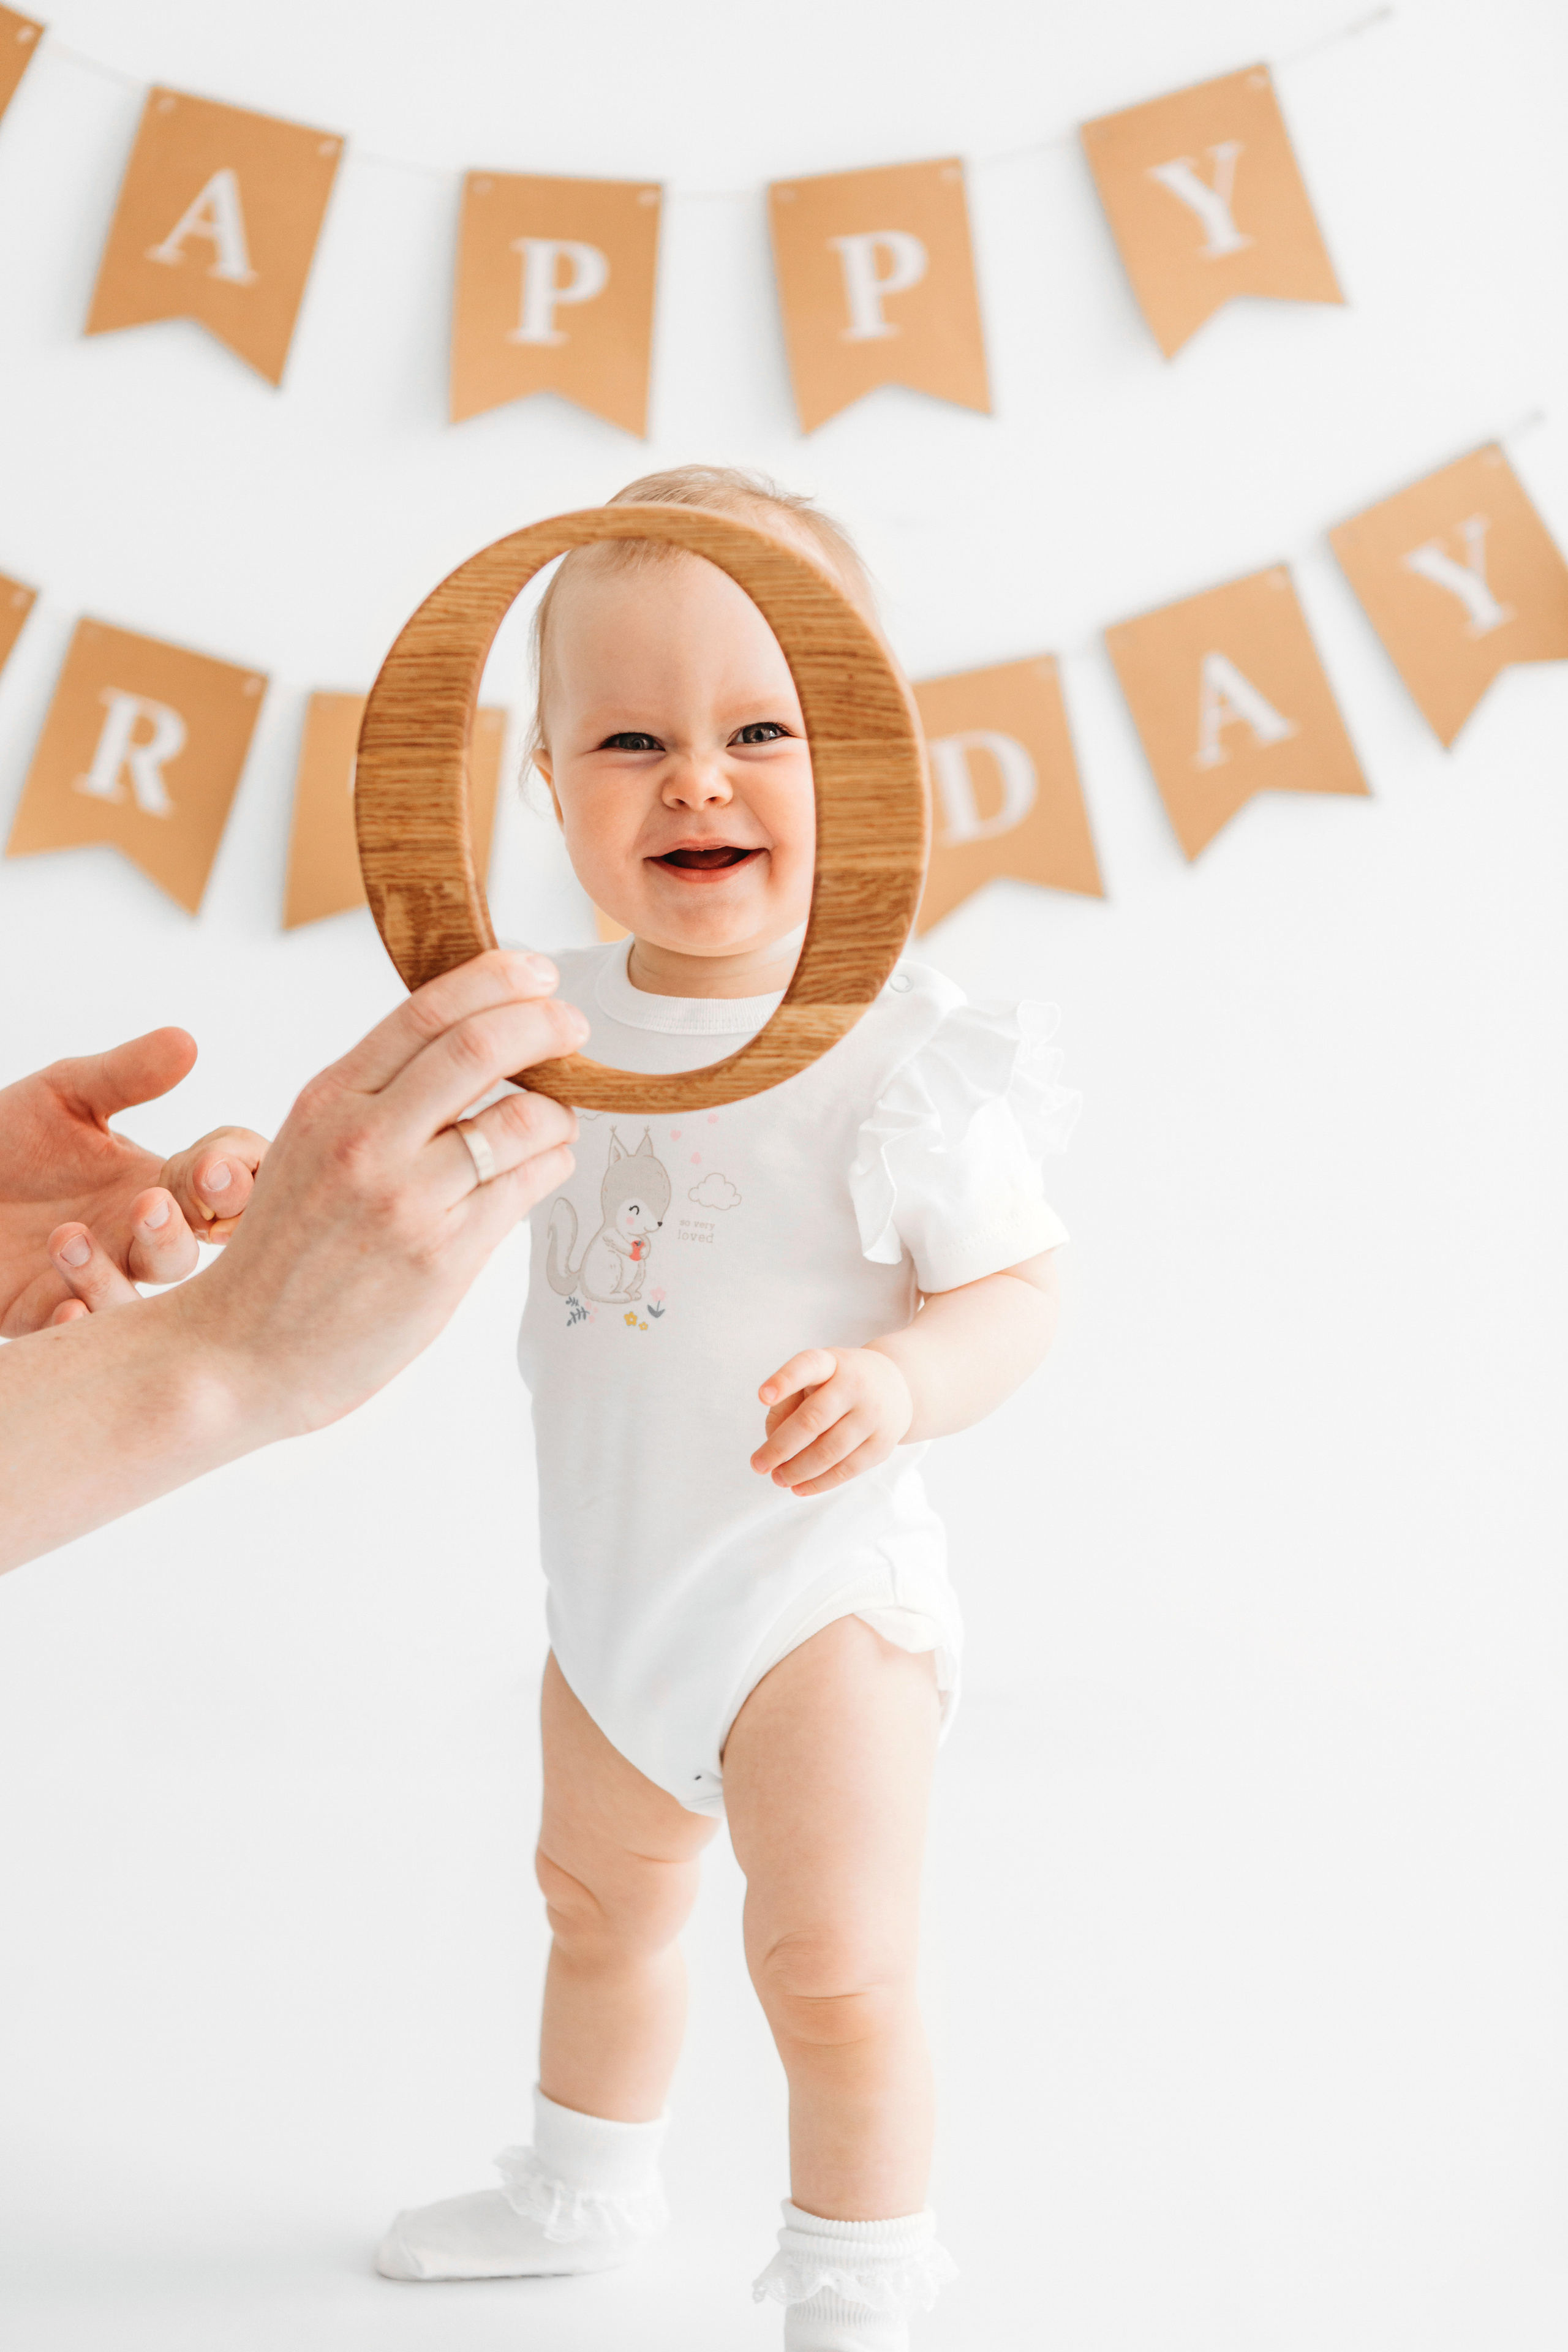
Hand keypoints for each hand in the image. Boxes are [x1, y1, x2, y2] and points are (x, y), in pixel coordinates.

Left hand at [0, 1029, 266, 1336]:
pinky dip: (77, 1319)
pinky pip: (73, 1329)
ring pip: (134, 1297)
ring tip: (67, 1234)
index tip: (215, 1164)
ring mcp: (93, 1275)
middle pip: (188, 1249)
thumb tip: (186, 1042)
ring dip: (110, 1273)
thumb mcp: (65, 1093)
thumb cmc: (8, 1138)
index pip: (228, 1182)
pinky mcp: (38, 1310)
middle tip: (153, 1201)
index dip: (236, 1175)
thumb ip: (124, 1075)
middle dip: (182, 1229)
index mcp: (160, 1181)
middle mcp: (135, 1235)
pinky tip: (67, 1306)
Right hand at [123, 949, 581, 1438]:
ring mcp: (405, 1201)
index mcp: (328, 1101)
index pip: (425, 1010)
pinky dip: (552, 1164)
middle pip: (481, 1048)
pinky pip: (527, 1187)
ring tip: (554, 1121)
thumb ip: (379, 1095)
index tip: (538, 972)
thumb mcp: (308, 1146)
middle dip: (546, 1023)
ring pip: (522, 1120)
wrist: (241, 1352)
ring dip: (558, 1110)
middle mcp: (365, 1141)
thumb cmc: (285, 1249)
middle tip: (573, 1026)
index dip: (495, 979)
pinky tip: (544, 1167)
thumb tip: (476, 1043)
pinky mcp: (443, 1259)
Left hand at [751, 1345, 914, 1496]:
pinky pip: (847, 1470)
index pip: (807, 1366)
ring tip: (777, 1478)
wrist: (897, 1386)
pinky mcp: (882, 1444)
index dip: (785, 1381)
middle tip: (757, 1465)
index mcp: (831, 1362)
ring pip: (829, 1451)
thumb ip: (787, 1402)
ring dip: (797, 1470)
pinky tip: (799, 1488)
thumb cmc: (840, 1383)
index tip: (762, 1396)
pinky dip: (819, 1483)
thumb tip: (774, 1442)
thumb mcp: (815, 1377)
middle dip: (780, 1447)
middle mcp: (855, 1385)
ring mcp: (873, 1415)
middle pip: (813, 1420)